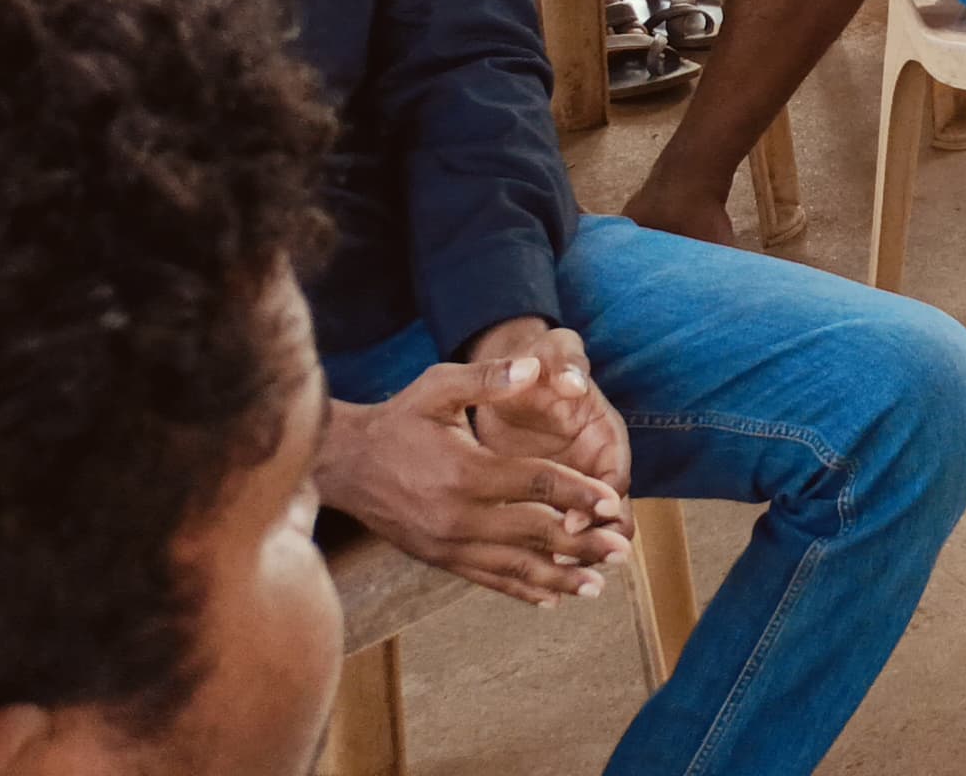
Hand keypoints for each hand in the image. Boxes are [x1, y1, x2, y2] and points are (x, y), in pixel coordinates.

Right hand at [316, 354, 629, 602]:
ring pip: (512, 568)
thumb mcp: (439, 387)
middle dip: (581, 544)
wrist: (344, 463)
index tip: (613, 502)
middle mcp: (457, 517)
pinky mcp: (437, 559)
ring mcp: (446, 545)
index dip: (579, 493)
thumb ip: (489, 378)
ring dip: (558, 578)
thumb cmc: (399, 419)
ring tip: (597, 586)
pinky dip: (520, 589)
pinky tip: (551, 597)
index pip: (536, 486)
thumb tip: (534, 367)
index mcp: (465, 473)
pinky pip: (485, 579)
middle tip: (621, 551)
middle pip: (532, 534)